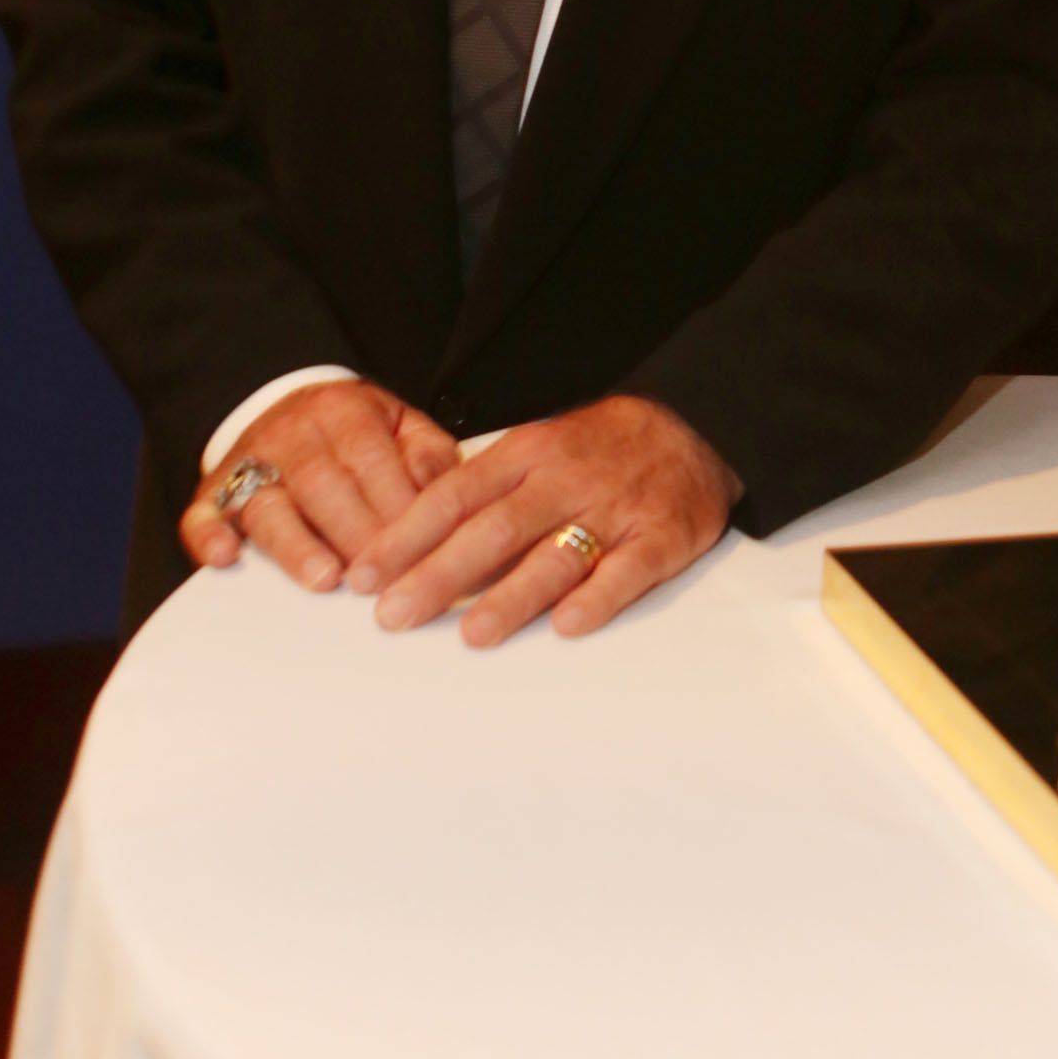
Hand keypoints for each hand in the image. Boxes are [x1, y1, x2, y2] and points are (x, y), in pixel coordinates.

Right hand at [182, 380, 461, 588]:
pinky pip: (201, 514)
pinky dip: (209, 536)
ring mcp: (247, 464)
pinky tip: (225, 558)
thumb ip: (429, 455)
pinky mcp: (211, 495)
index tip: (419, 550)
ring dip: (296, 545)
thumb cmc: (358, 433)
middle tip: (381, 582)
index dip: (393, 504)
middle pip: (321, 484)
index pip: (369, 457)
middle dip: (354, 534)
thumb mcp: (402, 425)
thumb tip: (445, 491)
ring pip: (267, 504)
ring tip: (325, 580)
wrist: (287, 407)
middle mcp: (292, 434)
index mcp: (344, 411)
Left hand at [350, 395, 738, 647]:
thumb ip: (485, 492)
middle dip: (439, 575)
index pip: (455, 495)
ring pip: (556, 554)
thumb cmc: (598, 448)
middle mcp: (565, 480)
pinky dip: (598, 598)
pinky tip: (568, 625)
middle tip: (395, 617)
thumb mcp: (538, 448)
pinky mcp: (661, 536)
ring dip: (512, 596)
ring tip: (472, 634)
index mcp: (527, 454)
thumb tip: (414, 548)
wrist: (693, 424)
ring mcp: (614, 508)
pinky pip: (628, 570)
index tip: (364, 576)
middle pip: (494, 529)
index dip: (407, 536)